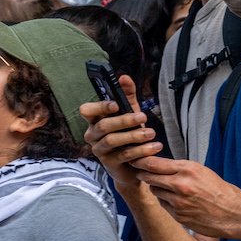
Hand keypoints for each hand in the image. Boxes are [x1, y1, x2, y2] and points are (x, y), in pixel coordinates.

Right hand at [81, 74, 160, 191]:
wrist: (133, 164)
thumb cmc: (128, 134)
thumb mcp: (129, 111)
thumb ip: (127, 94)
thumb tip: (123, 77)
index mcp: (94, 120)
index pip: (87, 110)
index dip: (99, 107)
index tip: (116, 105)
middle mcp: (92, 135)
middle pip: (103, 125)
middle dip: (124, 120)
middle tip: (143, 116)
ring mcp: (99, 150)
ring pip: (112, 140)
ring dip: (134, 136)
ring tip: (151, 133)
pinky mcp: (109, 163)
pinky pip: (123, 156)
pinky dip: (140, 151)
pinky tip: (153, 147)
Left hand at [133, 156, 240, 240]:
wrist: (236, 214)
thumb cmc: (221, 191)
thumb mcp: (202, 171)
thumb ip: (180, 168)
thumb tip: (159, 164)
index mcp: (188, 170)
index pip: (154, 163)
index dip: (140, 160)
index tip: (133, 158)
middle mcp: (181, 185)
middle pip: (149, 177)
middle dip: (142, 173)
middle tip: (138, 171)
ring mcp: (179, 202)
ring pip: (155, 191)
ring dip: (156, 188)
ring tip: (167, 186)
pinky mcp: (179, 216)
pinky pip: (164, 205)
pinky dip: (166, 201)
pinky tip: (176, 200)